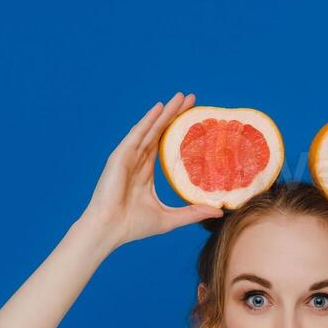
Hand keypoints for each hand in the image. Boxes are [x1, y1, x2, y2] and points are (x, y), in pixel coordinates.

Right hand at [78, 91, 223, 250]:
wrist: (109, 230)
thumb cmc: (133, 227)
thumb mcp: (170, 218)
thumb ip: (193, 213)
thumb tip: (218, 212)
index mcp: (145, 174)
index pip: (165, 146)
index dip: (179, 131)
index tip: (195, 119)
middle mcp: (137, 162)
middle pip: (159, 132)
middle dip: (175, 115)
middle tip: (192, 99)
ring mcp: (128, 157)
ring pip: (150, 129)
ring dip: (165, 113)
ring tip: (180, 97)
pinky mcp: (120, 156)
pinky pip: (137, 134)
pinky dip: (148, 120)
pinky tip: (159, 108)